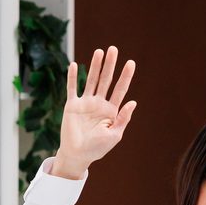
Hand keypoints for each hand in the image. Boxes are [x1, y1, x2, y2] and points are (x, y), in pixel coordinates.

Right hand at [52, 47, 136, 180]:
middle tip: (114, 49)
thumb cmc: (97, 148)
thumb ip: (123, 119)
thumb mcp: (114, 135)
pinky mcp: (72, 106)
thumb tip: (133, 102)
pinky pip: (72, 89)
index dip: (125, 76)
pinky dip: (73, 77)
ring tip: (99, 51)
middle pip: (106, 80)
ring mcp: (85, 103)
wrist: (78, 155)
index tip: (131, 63)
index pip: (120, 89)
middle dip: (110, 65)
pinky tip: (75, 65)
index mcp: (111, 110)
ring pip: (91, 80)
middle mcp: (99, 103)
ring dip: (95, 66)